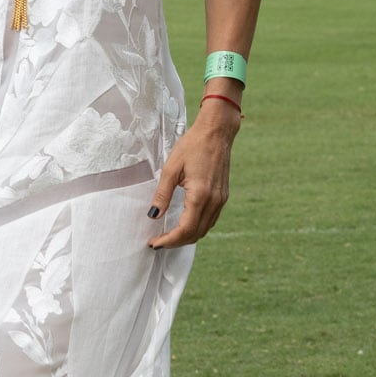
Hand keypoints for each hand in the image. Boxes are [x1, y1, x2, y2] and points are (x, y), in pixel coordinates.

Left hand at [146, 101, 241, 248]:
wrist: (216, 133)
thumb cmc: (192, 146)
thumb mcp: (171, 168)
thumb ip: (162, 194)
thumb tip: (153, 215)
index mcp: (200, 195)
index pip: (185, 229)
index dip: (169, 240)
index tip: (154, 243)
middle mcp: (213, 201)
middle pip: (195, 234)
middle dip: (176, 242)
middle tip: (158, 242)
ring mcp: (220, 200)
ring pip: (204, 230)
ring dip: (186, 237)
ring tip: (168, 237)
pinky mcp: (223, 197)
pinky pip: (210, 220)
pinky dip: (197, 228)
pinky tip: (184, 225)